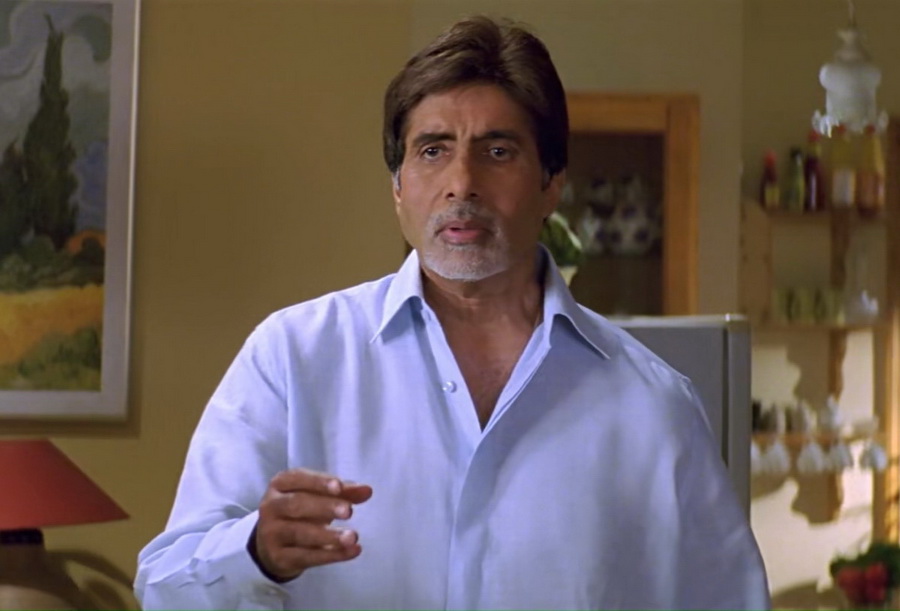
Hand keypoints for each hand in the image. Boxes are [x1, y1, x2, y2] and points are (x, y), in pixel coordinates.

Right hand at [251, 468, 372, 581]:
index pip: (298, 479)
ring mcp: (272, 534)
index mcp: (280, 484)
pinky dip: (331, 555)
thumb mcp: (317, 495)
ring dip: (329, 536)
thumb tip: (367, 490)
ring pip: (300, 533)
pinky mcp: (279, 558)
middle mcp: (271, 507)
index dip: (319, 482)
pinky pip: (307, 556)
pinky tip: (351, 551)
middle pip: (296, 504)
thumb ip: (342, 491)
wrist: (271, 544)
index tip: (339, 487)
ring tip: (352, 536)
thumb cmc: (300, 511)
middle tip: (348, 511)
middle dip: (324, 507)